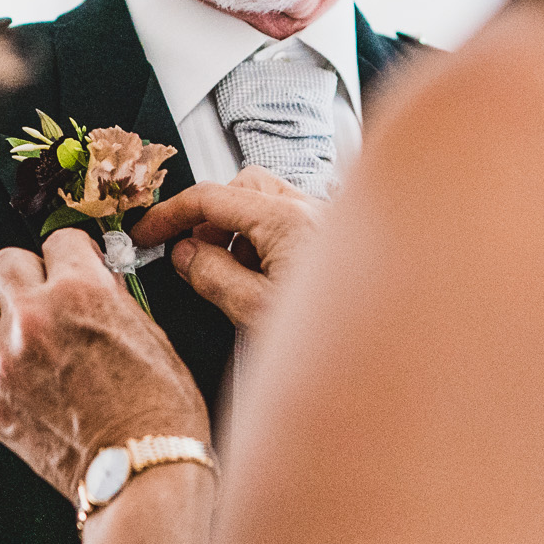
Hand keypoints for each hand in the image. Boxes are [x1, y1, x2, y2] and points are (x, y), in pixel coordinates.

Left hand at [0, 230, 210, 502]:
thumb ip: (110, 299)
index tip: (70, 267)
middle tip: (42, 301)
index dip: (69, 255)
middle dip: (26, 278)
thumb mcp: (150, 334)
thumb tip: (92, 281)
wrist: (142, 470)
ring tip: (12, 335)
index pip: (59, 240)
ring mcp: (4, 357)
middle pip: (5, 262)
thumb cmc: (159, 409)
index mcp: (82, 289)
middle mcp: (35, 315)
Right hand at [130, 165, 324, 332]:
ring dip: (240, 228)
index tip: (146, 232)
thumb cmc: (340, 340)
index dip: (169, 213)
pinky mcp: (338, 241)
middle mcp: (312, 209)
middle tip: (192, 257)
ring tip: (233, 276)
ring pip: (268, 201)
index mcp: (287, 220)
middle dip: (210, 216)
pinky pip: (292, 221)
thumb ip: (213, 277)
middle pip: (242, 187)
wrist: (397, 356)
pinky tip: (266, 280)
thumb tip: (185, 255)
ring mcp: (329, 221)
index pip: (211, 198)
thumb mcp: (256, 312)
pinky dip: (267, 239)